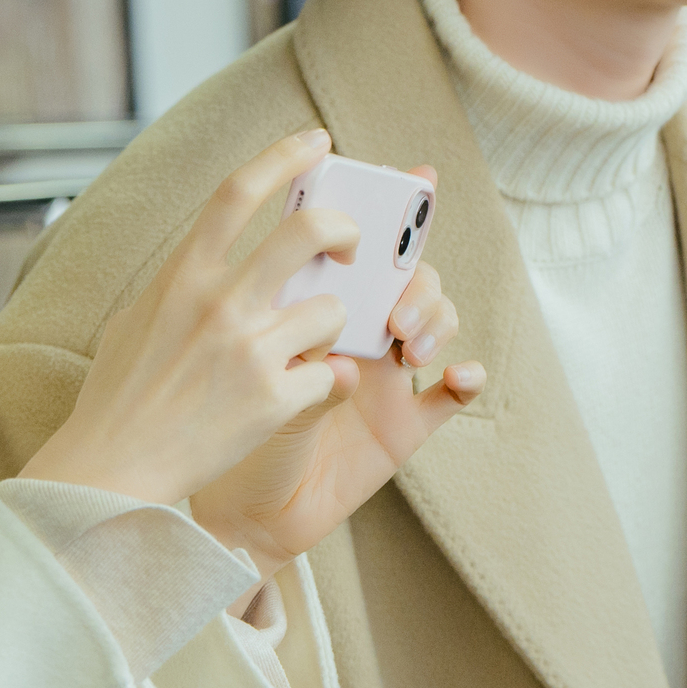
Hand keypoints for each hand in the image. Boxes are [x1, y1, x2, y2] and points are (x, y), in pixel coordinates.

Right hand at [20, 131, 366, 510]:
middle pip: (308, 232)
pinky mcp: (273, 399)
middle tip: (350, 248)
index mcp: (182, 275)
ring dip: (331, 327)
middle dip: (345, 230)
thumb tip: (204, 252)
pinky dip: (322, 384)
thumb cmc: (119, 397)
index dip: (283, 156)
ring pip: (332, 310)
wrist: (112, 469)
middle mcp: (218, 302)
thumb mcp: (136, 319)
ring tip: (306, 349)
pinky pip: (329, 374)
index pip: (237, 192)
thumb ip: (178, 282)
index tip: (317, 141)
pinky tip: (297, 397)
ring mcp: (249, 350)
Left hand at [193, 168, 481, 577]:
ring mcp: (383, 374)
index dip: (391, 205)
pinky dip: (467, 378)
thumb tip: (327, 326)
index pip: (357, 241)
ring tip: (407, 345)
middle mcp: (353, 328)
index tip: (418, 177)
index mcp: (310, 301)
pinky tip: (459, 376)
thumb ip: (278, 342)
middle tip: (390, 295)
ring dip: (434, 317)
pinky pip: (451, 395)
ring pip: (436, 319)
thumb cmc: (219, 429)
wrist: (229, 510)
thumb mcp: (237, 374)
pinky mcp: (403, 425)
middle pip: (406, 271)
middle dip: (413, 268)